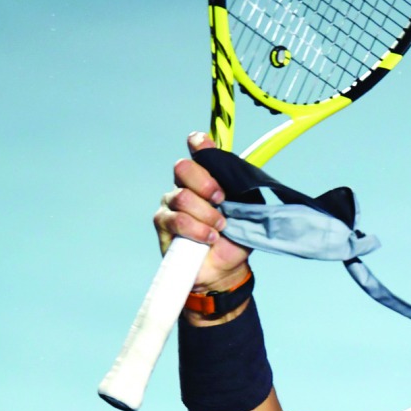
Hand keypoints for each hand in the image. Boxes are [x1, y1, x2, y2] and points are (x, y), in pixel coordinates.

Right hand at [153, 132, 250, 290]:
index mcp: (207, 178)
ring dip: (206, 214)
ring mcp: (171, 204)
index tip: (200, 142)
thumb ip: (242, 189)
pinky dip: (197, 229)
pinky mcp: (163, 224)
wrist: (226, 268)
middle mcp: (185, 186)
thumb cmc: (236, 236)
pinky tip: (210, 238)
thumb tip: (242, 173)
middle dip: (205, 183)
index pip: (198, 152)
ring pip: (182, 196)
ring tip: (220, 227)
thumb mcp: (248, 210)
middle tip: (222, 200)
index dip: (198, 144)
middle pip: (183, 168)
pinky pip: (176, 219)